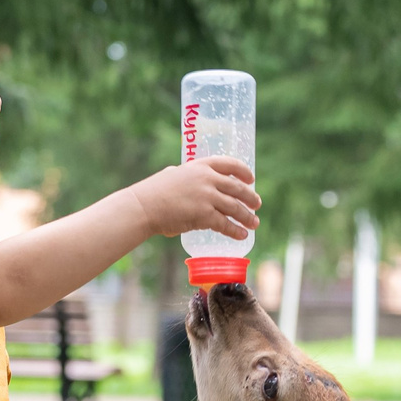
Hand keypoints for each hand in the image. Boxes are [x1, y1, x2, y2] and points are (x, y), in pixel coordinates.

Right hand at [129, 157, 259, 240]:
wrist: (143, 206)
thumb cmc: (153, 193)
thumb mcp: (172, 175)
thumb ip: (186, 177)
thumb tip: (190, 180)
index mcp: (200, 166)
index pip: (229, 164)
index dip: (243, 171)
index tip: (251, 179)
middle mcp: (207, 179)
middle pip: (236, 187)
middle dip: (250, 197)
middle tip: (257, 204)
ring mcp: (207, 197)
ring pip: (234, 207)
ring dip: (247, 216)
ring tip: (254, 223)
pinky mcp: (204, 215)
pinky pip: (225, 224)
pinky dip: (235, 230)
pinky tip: (242, 236)